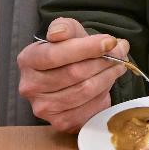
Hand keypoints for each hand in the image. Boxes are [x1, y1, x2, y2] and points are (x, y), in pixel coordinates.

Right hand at [17, 17, 129, 132]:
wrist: (70, 73)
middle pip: (74, 74)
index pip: (56, 54)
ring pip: (84, 91)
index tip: (110, 42)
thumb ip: (65, 27)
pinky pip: (89, 109)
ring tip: (117, 66)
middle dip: (102, 62)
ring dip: (107, 77)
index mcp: (28, 59)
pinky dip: (103, 96)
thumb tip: (59, 34)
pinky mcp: (60, 122)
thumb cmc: (69, 50)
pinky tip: (106, 85)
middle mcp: (30, 86)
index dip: (86, 48)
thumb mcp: (67, 31)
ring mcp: (43, 108)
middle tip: (120, 53)